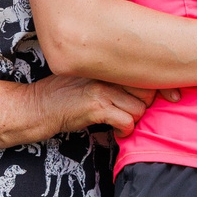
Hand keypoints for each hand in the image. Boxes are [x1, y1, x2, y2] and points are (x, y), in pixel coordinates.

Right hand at [33, 75, 151, 138]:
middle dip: (143, 105)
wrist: (37, 106)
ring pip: (139, 108)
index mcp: (105, 65)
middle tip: (130, 112)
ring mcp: (101, 90)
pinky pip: (126, 121)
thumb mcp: (87, 77)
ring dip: (133, 120)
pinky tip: (117, 132)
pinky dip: (125, 130)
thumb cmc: (61, 94)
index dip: (156, 88)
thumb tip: (140, 86)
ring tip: (122, 122)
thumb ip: (110, 78)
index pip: (144, 72)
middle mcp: (105, 74)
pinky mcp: (96, 108)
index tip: (159, 97)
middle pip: (147, 91)